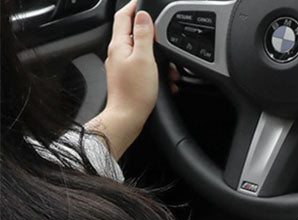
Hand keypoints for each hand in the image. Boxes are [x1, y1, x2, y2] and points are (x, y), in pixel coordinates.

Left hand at [86, 0, 158, 158]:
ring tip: (168, 68)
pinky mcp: (126, 79)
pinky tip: (163, 79)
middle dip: (150, 34)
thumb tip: (143, 16)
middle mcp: (117, 54)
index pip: (123, 16)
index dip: (133, 6)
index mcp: (119, 44)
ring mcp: (120, 67)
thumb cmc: (135, 92)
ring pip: (139, 52)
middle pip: (132, 33)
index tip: (141, 2)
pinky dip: (153, 70)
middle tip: (162, 38)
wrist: (127, 118)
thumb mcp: (144, 59)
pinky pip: (141, 67)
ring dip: (155, 56)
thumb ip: (143, 35)